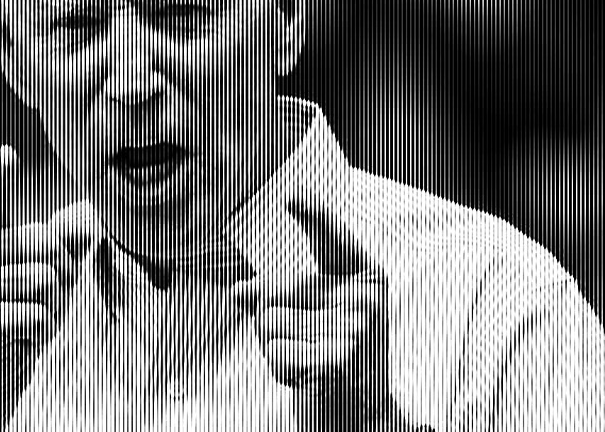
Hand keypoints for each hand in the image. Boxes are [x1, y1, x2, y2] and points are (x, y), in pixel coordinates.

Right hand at [0, 145, 95, 393]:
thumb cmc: (19, 314)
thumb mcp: (49, 273)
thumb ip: (66, 241)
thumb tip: (85, 216)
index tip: (7, 154)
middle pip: (44, 242)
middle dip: (61, 274)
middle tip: (40, 300)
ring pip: (43, 279)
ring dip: (50, 307)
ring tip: (26, 319)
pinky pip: (34, 313)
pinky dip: (38, 330)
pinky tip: (18, 338)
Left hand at [231, 192, 400, 425]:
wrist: (362, 419)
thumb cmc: (334, 362)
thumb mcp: (309, 320)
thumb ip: (277, 295)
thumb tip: (239, 290)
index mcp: (366, 280)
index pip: (334, 240)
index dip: (314, 216)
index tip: (291, 194)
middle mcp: (365, 300)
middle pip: (277, 291)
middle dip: (273, 321)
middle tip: (305, 348)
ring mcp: (355, 329)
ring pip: (270, 323)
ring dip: (277, 349)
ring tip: (310, 364)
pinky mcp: (339, 360)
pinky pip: (277, 353)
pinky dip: (282, 370)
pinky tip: (308, 379)